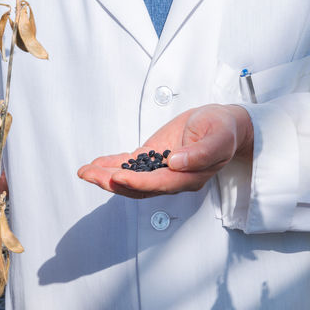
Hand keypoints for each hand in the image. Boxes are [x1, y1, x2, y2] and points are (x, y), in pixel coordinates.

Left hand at [77, 104, 252, 198]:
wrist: (223, 124)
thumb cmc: (224, 130)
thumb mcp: (219, 137)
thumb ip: (201, 152)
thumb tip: (176, 162)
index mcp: (189, 177)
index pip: (160, 184)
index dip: (138, 182)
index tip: (118, 177)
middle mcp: (172, 178)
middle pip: (139, 186)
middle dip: (112, 182)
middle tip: (91, 175)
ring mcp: (161, 168)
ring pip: (130, 178)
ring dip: (107, 176)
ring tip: (86, 171)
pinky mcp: (154, 157)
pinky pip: (130, 164)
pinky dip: (112, 164)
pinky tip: (96, 164)